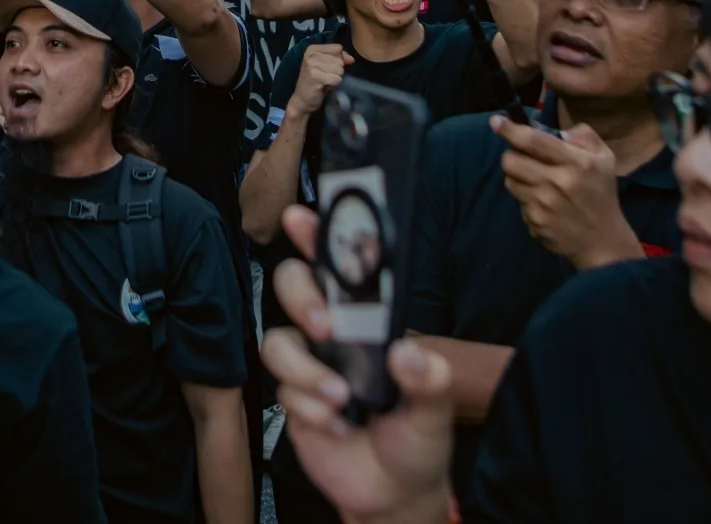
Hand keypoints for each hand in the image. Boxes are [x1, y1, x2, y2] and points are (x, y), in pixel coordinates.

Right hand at [262, 205, 454, 523]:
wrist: (391, 493)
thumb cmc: (416, 437)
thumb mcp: (435, 409)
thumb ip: (429, 381)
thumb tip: (407, 353)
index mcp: (368, 317)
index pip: (338, 263)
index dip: (316, 234)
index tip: (301, 217)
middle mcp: (332, 330)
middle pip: (291, 285)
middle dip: (301, 296)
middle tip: (325, 326)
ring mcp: (308, 361)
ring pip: (275, 338)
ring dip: (304, 368)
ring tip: (339, 399)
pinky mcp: (291, 396)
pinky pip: (281, 388)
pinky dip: (308, 408)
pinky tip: (337, 425)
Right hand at [287, 44, 351, 120]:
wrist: (303, 99)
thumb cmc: (316, 81)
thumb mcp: (328, 66)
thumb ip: (340, 58)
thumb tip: (351, 59)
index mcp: (313, 49)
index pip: (338, 48)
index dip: (339, 58)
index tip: (330, 67)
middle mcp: (311, 54)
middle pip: (339, 60)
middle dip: (336, 70)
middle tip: (325, 76)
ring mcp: (311, 64)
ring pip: (339, 69)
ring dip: (335, 78)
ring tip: (324, 81)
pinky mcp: (314, 76)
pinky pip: (336, 79)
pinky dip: (333, 84)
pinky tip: (324, 86)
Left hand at [492, 116, 641, 270]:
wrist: (603, 241)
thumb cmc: (601, 194)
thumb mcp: (604, 159)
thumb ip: (584, 136)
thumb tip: (558, 131)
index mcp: (577, 163)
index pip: (534, 141)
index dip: (510, 130)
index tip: (496, 122)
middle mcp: (558, 182)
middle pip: (510, 161)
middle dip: (513, 155)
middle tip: (525, 158)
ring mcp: (544, 205)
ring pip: (509, 181)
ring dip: (518, 178)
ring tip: (538, 182)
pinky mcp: (535, 222)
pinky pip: (518, 203)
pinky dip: (527, 200)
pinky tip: (545, 205)